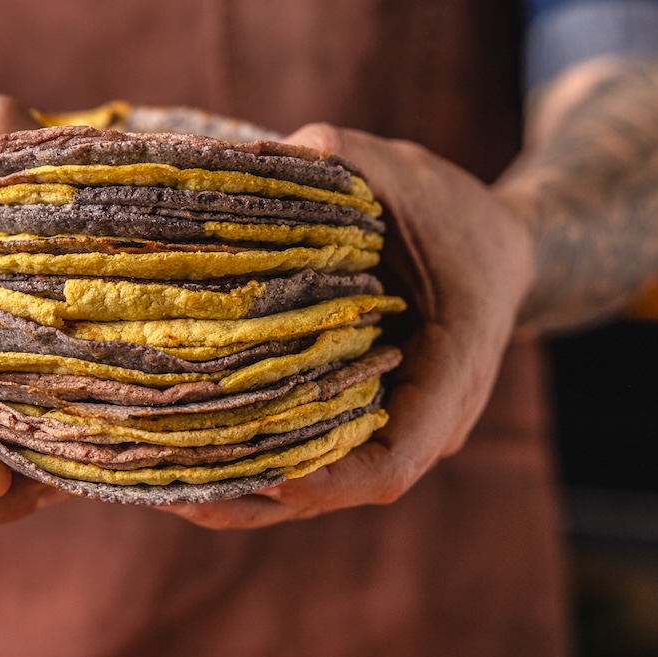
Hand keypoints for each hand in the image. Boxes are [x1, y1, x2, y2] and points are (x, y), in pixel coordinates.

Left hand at [159, 124, 534, 528]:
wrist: (495, 244)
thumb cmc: (449, 208)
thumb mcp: (397, 170)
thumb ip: (333, 162)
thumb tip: (242, 166)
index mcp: (453, 368)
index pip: (394, 460)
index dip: (324, 480)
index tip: (257, 471)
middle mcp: (426, 417)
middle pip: (340, 489)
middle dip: (257, 494)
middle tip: (172, 489)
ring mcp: (395, 425)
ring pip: (319, 487)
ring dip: (244, 493)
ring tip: (162, 488)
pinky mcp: (365, 417)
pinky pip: (311, 456)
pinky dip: (254, 464)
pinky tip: (188, 460)